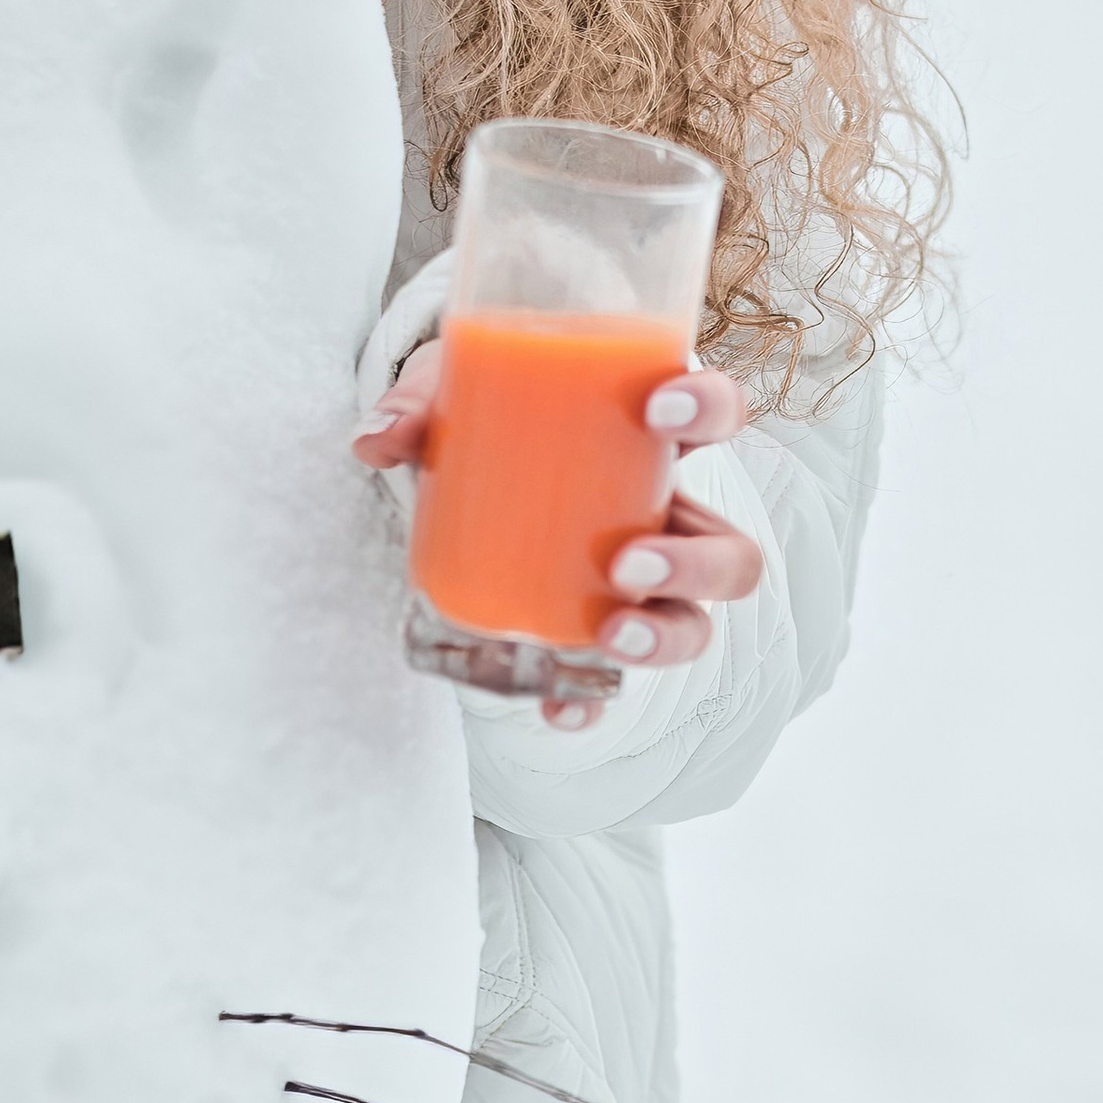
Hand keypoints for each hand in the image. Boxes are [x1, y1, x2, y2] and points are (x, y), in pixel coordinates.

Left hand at [353, 345, 761, 731]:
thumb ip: (417, 405)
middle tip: (626, 564)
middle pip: (728, 550)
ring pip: (693, 622)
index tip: (658, 409)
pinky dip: (591, 701)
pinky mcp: (589, 627)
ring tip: (611, 636)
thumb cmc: (479, 408)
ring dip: (666, 637)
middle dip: (696, 564)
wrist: (457, 453)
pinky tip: (560, 710)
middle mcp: (662, 516)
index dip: (710, 408)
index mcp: (646, 437)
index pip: (715, 414)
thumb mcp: (450, 392)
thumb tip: (373, 438)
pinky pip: (609, 679)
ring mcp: (636, 582)